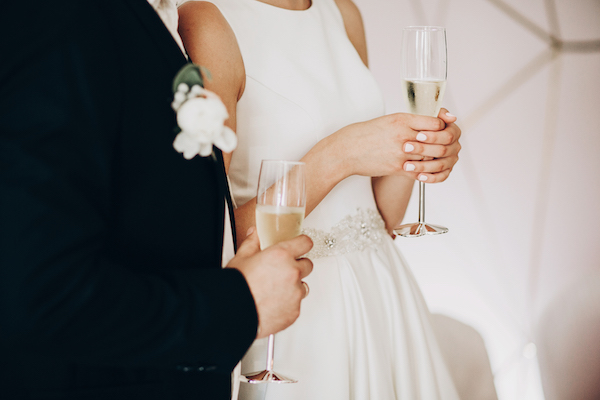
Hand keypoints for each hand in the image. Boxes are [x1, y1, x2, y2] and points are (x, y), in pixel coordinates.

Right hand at [226, 229, 313, 337]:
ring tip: (275, 290)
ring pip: (302, 286)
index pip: (305, 243)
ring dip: (294, 286)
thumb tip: (255, 234)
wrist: (232, 313)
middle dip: (297, 266)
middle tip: (282, 271)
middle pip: (307, 265)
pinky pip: (296, 304)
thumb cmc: (236, 287)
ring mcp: (295, 293)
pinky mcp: (294, 311)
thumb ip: (252, 243)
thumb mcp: (241, 258)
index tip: (299, 246)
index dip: (301, 244)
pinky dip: (288, 304)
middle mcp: (292, 273)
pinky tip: (272, 303)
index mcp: (281, 256)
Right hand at [325, 109, 457, 179]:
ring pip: (430, 157)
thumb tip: (430, 121)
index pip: (435, 121)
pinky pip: (420, 171)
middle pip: (436, 140)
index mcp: (402, 119)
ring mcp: (401, 153)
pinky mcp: (397, 167)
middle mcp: (404, 135)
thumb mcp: (389, 120)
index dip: (444, 125)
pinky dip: (425, 171)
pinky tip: (425, 169)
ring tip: (436, 156)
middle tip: (447, 144)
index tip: (446, 127)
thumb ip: (410, 121)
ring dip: (435, 158)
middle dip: (444, 143)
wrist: (347, 150)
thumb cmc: (367, 134)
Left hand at [400, 108, 460, 182]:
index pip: (447, 135)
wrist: (411, 142)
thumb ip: (436, 114)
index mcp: (453, 132)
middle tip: (406, 148)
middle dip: (423, 149)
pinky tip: (419, 176)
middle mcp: (455, 146)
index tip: (418, 135)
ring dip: (423, 166)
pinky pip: (441, 177)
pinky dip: (431, 178)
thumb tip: (451, 117)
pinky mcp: (446, 171)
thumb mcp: (424, 117)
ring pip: (440, 165)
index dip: (433, 136)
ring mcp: (451, 160)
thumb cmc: (419, 128)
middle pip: (442, 150)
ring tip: (407, 165)